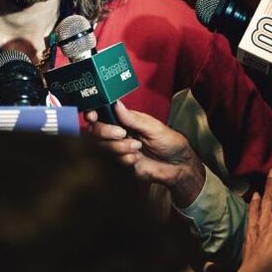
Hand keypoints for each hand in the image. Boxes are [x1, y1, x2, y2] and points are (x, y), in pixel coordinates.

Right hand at [86, 101, 205, 207]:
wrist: (178, 166)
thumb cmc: (170, 142)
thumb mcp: (153, 127)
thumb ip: (133, 119)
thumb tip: (116, 104)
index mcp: (125, 120)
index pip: (102, 114)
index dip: (93, 114)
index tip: (92, 116)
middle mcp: (119, 133)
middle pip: (96, 131)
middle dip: (105, 132)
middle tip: (122, 134)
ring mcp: (119, 149)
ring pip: (103, 147)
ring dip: (120, 147)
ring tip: (138, 147)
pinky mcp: (122, 163)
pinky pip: (114, 161)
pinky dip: (126, 159)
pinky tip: (138, 158)